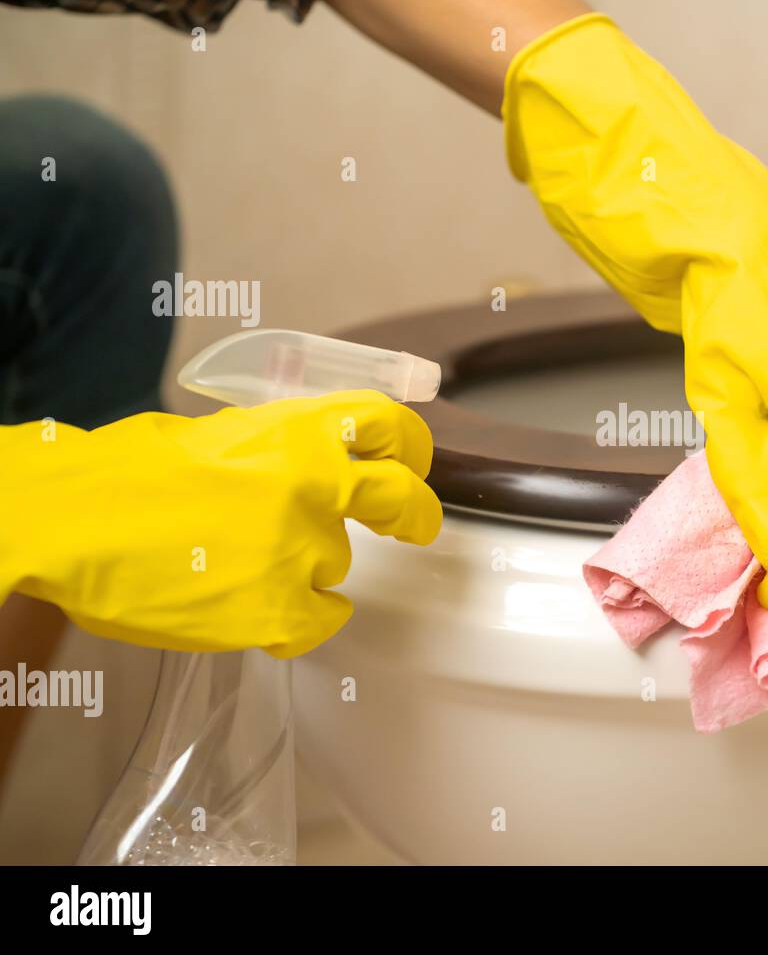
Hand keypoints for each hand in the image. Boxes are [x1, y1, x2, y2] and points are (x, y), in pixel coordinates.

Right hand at [0, 390, 440, 656]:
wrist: (70, 522)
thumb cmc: (126, 474)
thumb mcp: (221, 434)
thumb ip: (280, 448)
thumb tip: (311, 462)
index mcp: (300, 432)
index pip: (391, 427)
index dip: (412, 448)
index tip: (413, 464)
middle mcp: (317, 487)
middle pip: (403, 501)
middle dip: (416, 517)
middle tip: (415, 527)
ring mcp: (304, 550)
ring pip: (337, 567)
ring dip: (304, 569)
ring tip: (239, 566)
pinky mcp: (281, 609)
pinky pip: (318, 620)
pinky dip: (296, 619)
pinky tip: (257, 609)